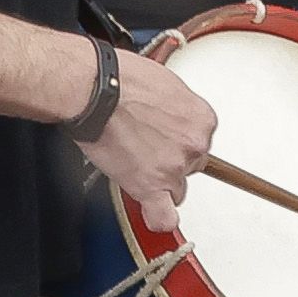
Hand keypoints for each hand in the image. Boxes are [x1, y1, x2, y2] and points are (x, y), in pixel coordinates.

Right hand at [78, 37, 223, 223]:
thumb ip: (178, 108)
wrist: (95, 89)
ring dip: (160, 182)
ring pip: (177, 189)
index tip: (165, 137)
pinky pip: (164, 216)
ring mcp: (174, 166)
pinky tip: (152, 211)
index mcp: (202, 118)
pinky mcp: (150, 185)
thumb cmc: (122, 79)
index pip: (201, 141)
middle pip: (192, 166)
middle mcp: (194, 144)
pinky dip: (159, 217)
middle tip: (145, 147)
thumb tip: (172, 117)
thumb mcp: (166, 83)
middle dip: (171, 160)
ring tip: (135, 164)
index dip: (178, 140)